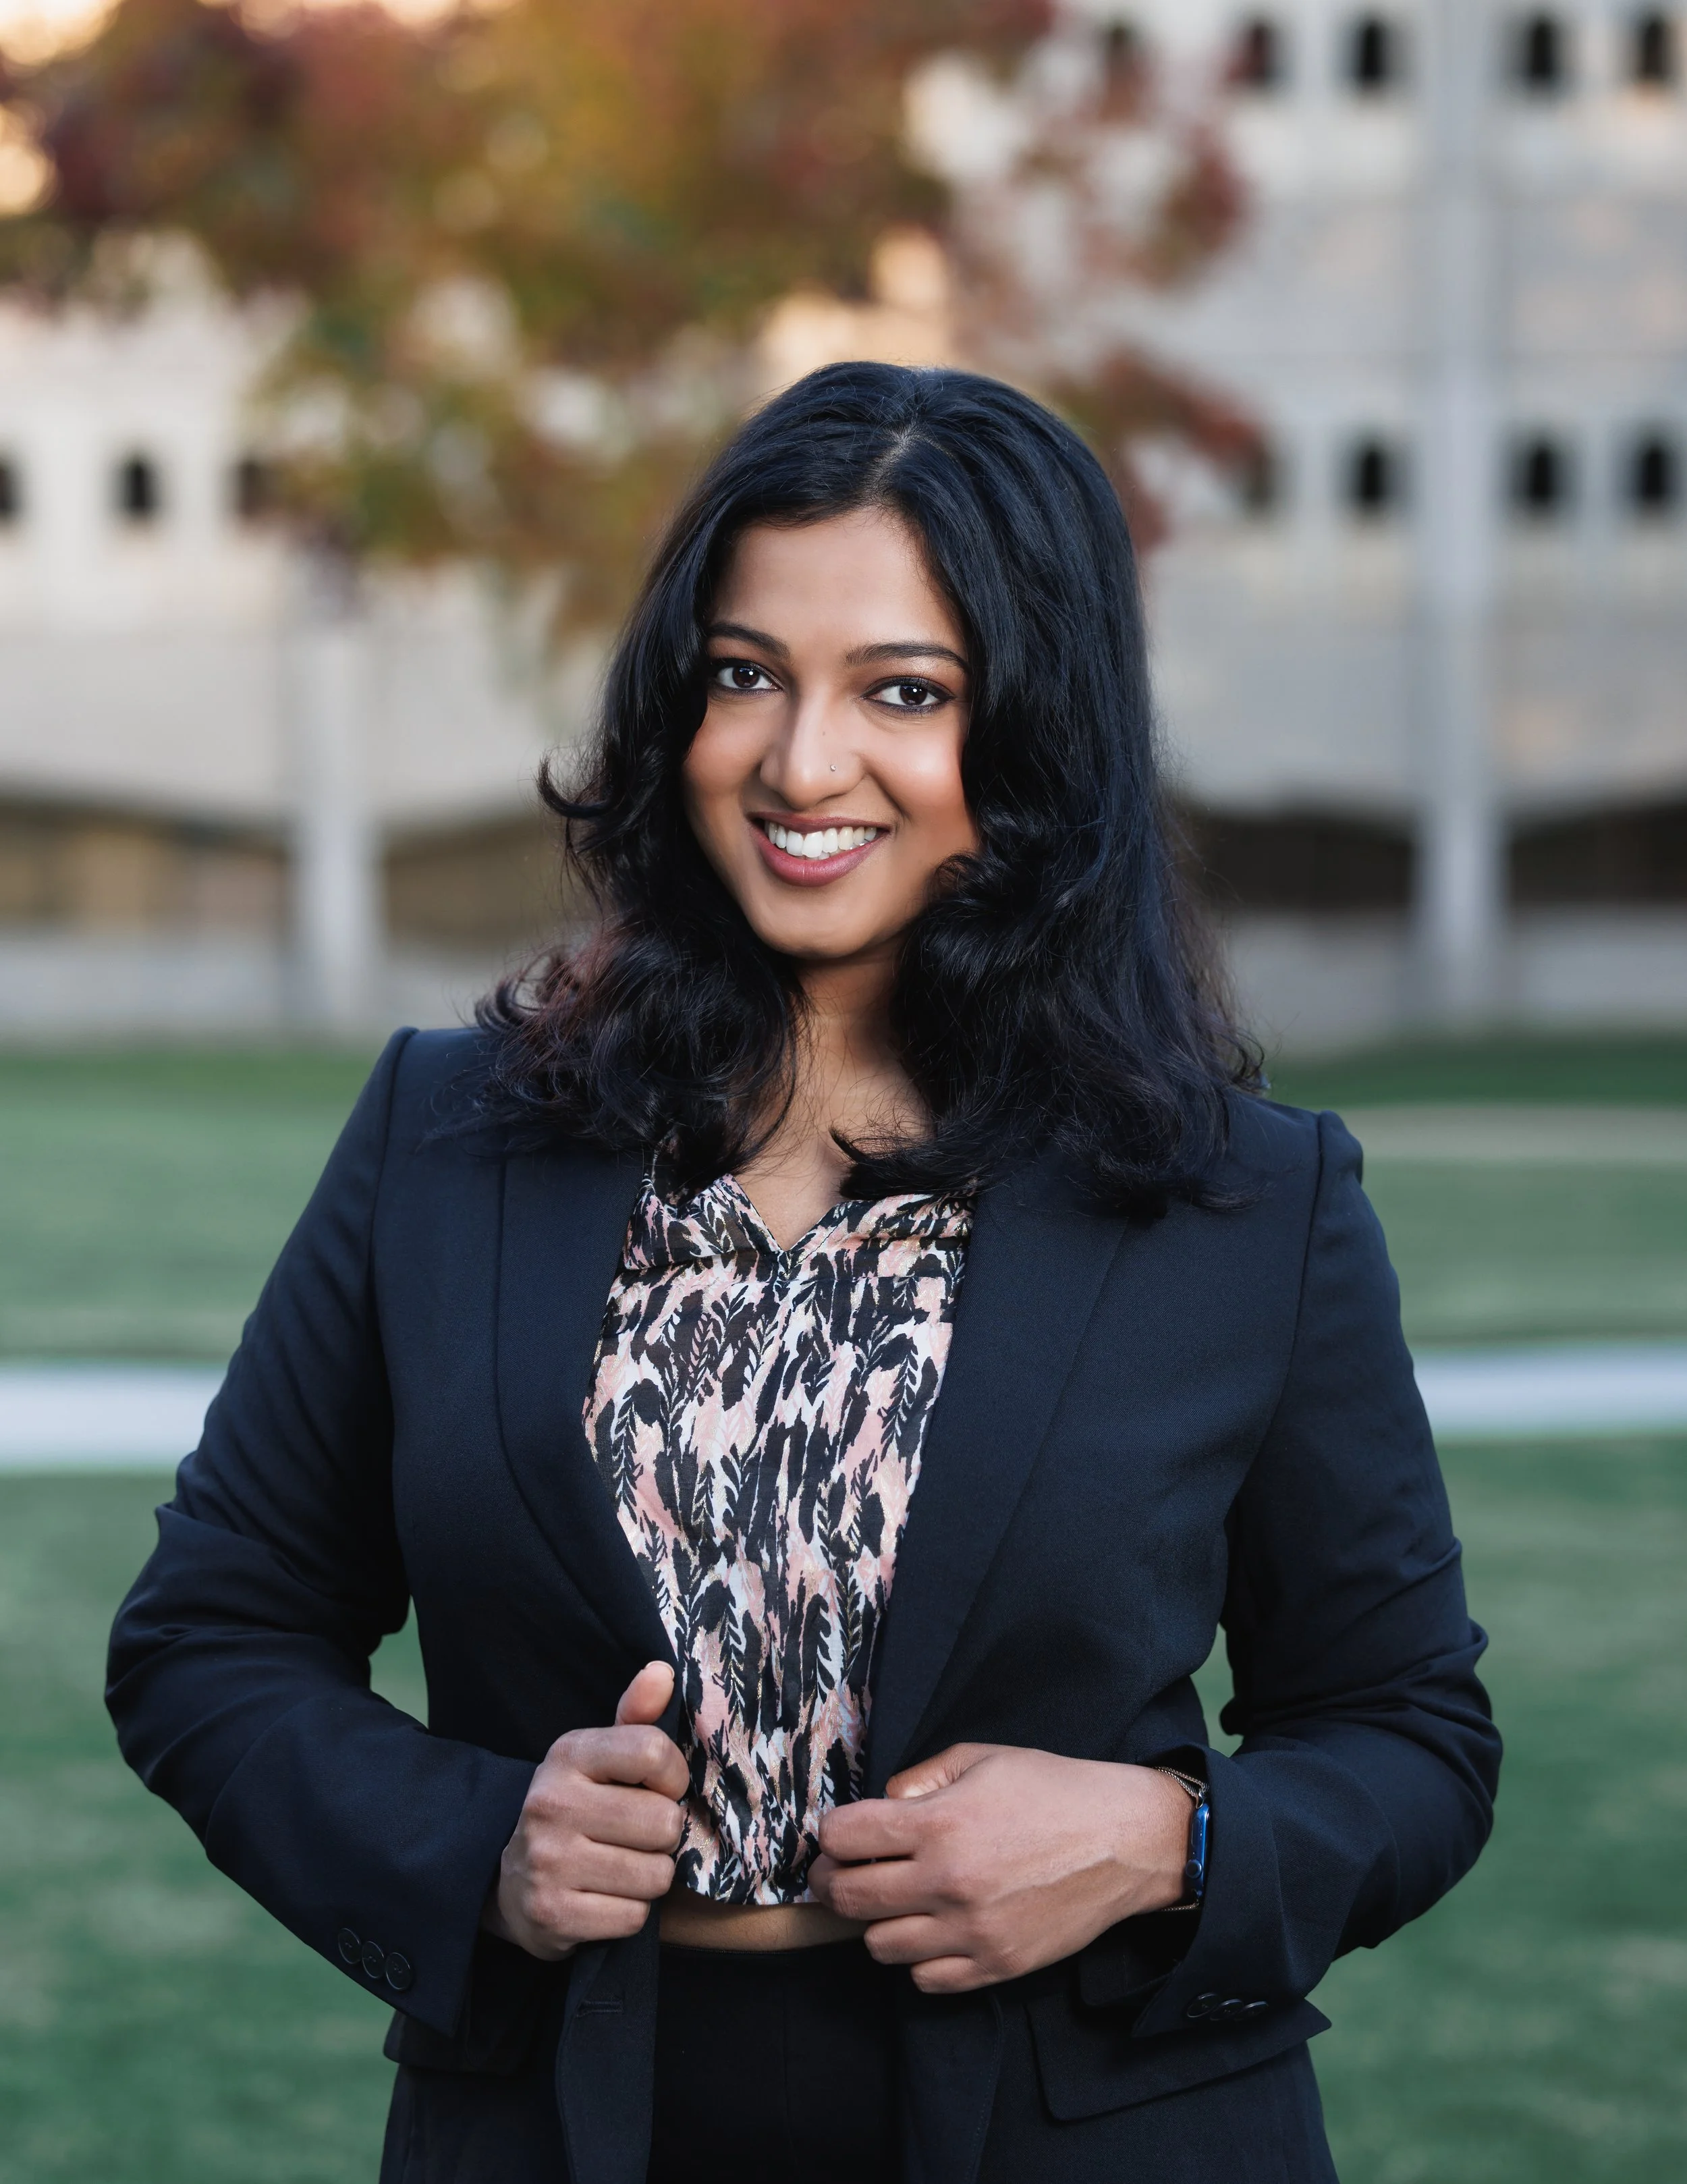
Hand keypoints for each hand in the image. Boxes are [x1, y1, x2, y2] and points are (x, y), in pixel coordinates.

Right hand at [484, 1661, 687, 1960]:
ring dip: (650, 1877)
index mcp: (568, 1755)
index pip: (654, 1752)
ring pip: (655, 1875)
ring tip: (623, 1867)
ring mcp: (548, 1862)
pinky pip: (633, 1918)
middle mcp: (552, 1804)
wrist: (508, 1879)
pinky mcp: (552, 1915)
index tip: (660, 1788)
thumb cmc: (575, 1808)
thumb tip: (663, 1671)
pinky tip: (606, 1899)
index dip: (673, 1776)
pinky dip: (630, 1914)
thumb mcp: (599, 1757)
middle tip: (638, 1837)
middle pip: (664, 1822)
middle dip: (663, 1835)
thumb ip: (635, 1716)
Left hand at [808, 1744, 1190, 1993]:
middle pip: (848, 1898)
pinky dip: (918, 1958)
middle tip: (841, 1871)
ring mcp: (971, 1931)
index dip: (831, 1833)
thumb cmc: (1052, 1789)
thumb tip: (882, 1806)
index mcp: (939, 1824)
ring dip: (876, 1922)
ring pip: (879, 1946)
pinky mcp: (996, 1965)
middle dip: (833, 1881)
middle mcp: (948, 1882)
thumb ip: (920, 1778)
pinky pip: (925, 1980)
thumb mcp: (980, 1757)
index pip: (844, 1838)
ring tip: (894, 1901)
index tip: (838, 1834)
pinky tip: (932, 1930)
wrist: (1123, 1840)